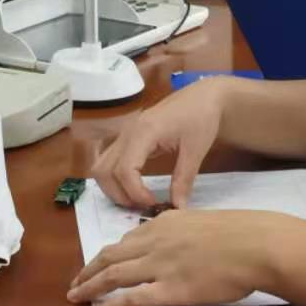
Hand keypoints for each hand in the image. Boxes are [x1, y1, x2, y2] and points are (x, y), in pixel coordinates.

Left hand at [66, 209, 289, 305]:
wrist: (255, 244)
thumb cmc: (241, 233)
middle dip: (88, 270)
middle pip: (110, 256)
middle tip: (76, 282)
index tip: (100, 263)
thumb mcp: (204, 222)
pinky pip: (129, 299)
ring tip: (76, 297)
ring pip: (112, 276)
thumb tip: (180, 241)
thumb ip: (184, 231)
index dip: (108, 254)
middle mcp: (154, 242)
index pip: (127, 240)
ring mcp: (159, 266)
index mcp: (164, 223)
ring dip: (89, 287)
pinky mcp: (168, 290)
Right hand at [90, 79, 227, 209]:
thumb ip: (183, 179)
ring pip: (101, 167)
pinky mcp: (127, 138)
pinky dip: (115, 178)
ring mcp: (125, 134)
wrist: (203, 96)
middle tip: (143, 207)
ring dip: (113, 188)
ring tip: (137, 200)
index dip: (135, 193)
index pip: (125, 169)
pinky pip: (109, 161)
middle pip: (104, 171)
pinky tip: (135, 188)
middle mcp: (127, 132)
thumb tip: (177, 208)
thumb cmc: (201, 117)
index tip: (155, 205)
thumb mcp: (196, 150)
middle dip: (119, 194)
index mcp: (144, 132)